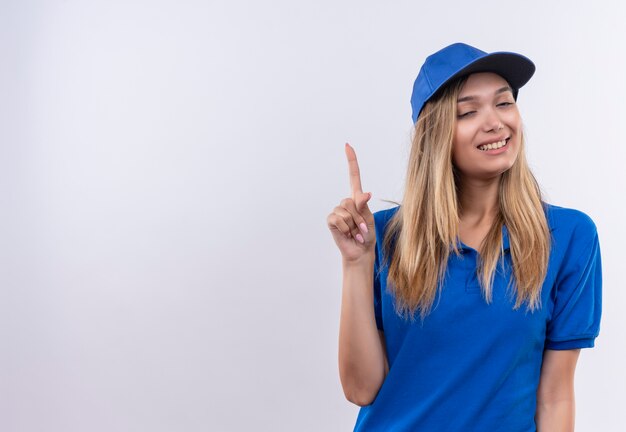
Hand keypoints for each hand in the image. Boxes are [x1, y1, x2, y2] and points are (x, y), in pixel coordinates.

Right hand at [327, 143, 375, 262]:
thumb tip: (365, 194)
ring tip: (355, 232)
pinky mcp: (331, 221)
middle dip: (359, 217)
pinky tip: (347, 234)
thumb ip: (364, 206)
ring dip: (353, 225)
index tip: (347, 145)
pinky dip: (345, 228)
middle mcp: (346, 203)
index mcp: (357, 199)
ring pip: (345, 211)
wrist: (360, 251)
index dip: (351, 161)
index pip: (353, 176)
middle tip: (362, 228)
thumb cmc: (367, 234)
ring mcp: (338, 211)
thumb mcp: (369, 219)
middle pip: (351, 200)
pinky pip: (337, 219)